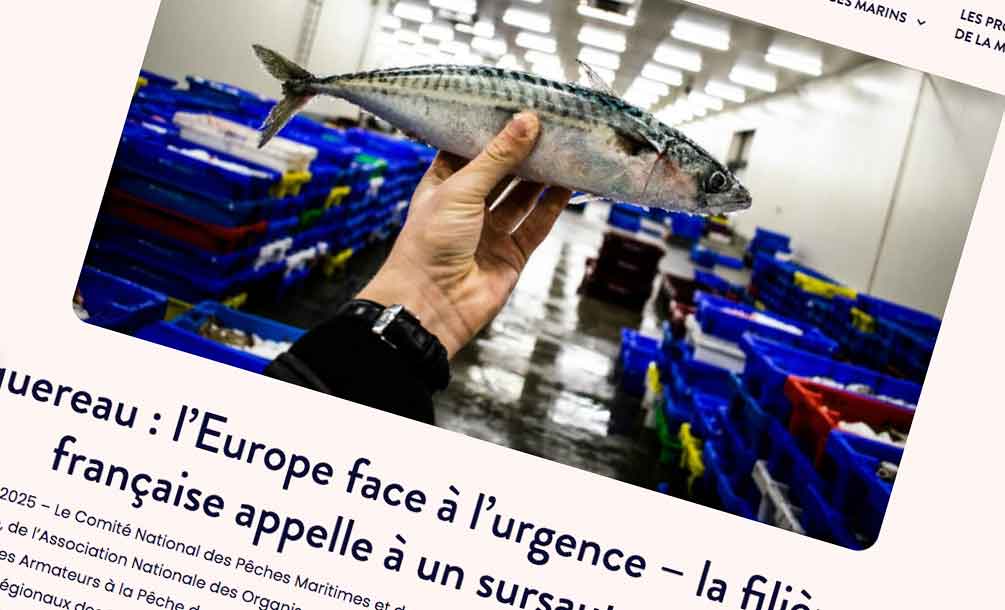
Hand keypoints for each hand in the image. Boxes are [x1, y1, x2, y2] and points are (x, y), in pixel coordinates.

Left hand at [358, 112, 570, 357]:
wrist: (431, 303)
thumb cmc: (429, 242)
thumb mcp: (460, 189)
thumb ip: (497, 157)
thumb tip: (527, 121)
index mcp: (442, 186)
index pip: (469, 151)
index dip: (492, 132)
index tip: (517, 108)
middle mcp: (467, 207)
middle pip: (501, 173)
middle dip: (523, 152)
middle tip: (550, 125)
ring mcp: (490, 231)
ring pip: (522, 197)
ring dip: (542, 176)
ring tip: (564, 147)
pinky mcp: (512, 254)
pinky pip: (536, 225)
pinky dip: (553, 206)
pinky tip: (568, 184)